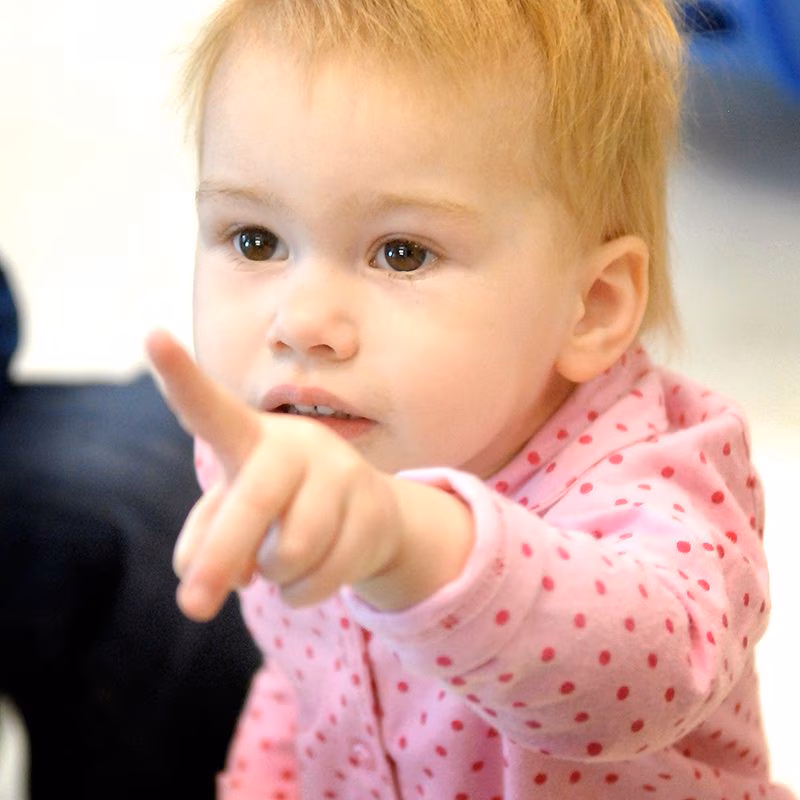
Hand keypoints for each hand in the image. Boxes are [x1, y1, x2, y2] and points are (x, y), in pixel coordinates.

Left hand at [145, 331, 473, 621]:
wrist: (366, 516)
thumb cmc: (280, 508)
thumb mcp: (233, 517)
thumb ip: (206, 540)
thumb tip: (216, 576)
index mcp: (251, 437)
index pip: (210, 408)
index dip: (181, 376)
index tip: (152, 335)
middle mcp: (297, 445)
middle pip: (253, 501)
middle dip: (222, 555)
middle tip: (193, 608)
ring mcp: (342, 474)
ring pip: (292, 550)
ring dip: (275, 574)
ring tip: (280, 561)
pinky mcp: (375, 510)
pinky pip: (322, 577)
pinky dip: (301, 593)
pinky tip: (306, 576)